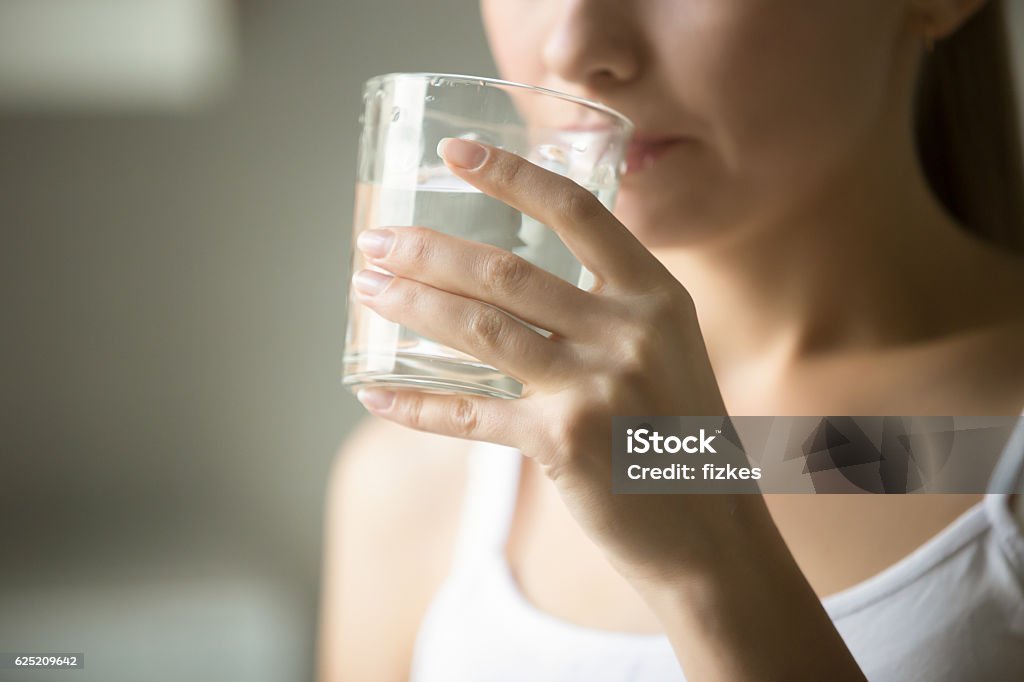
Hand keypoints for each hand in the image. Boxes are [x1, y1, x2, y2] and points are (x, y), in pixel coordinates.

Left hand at [350, 136, 750, 583]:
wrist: (710, 527)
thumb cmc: (675, 429)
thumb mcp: (666, 346)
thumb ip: (607, 305)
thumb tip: (513, 277)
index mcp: (656, 294)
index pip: (576, 210)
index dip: (511, 174)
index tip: (454, 152)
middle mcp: (629, 331)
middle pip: (508, 272)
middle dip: (429, 250)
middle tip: (376, 241)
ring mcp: (596, 387)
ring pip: (482, 329)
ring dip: (413, 305)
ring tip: (367, 289)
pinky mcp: (562, 443)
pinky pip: (471, 415)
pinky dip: (417, 404)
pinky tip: (374, 392)